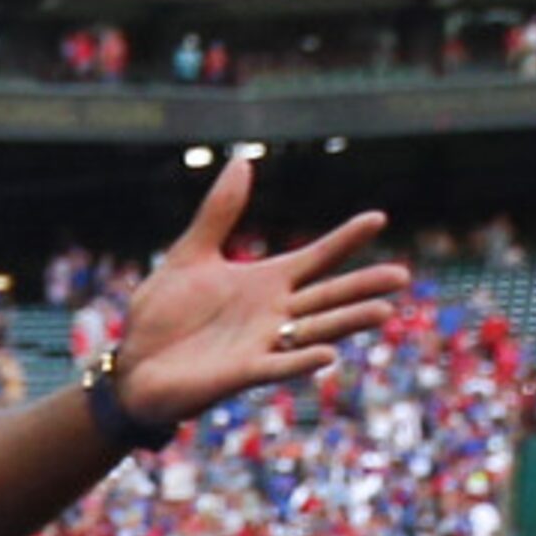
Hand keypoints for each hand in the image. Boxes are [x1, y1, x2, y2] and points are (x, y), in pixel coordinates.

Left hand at [112, 161, 411, 426]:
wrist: (133, 366)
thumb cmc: (163, 316)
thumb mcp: (190, 255)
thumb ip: (219, 213)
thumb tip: (243, 161)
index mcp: (265, 284)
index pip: (316, 258)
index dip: (345, 240)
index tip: (378, 218)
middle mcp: (272, 315)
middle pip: (327, 297)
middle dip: (363, 287)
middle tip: (402, 275)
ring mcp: (260, 345)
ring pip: (314, 332)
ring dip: (346, 323)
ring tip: (384, 312)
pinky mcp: (240, 374)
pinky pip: (277, 366)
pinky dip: (301, 361)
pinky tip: (327, 355)